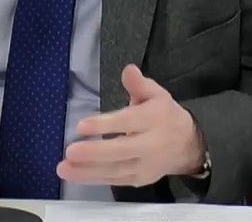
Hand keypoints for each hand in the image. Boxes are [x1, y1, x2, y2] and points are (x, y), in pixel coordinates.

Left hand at [57, 64, 206, 187]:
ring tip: (64, 168)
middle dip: (94, 153)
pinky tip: (75, 175)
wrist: (187, 145)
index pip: (128, 122)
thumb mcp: (156, 94)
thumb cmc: (164, 115)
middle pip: (121, 151)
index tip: (81, 126)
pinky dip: (94, 179)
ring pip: (116, 170)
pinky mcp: (139, 179)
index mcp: (153, 119)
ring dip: (88, 171)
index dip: (105, 125)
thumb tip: (128, 70)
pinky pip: (115, 181)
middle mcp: (150, 145)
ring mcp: (145, 166)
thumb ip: (139, 84)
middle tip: (70, 151)